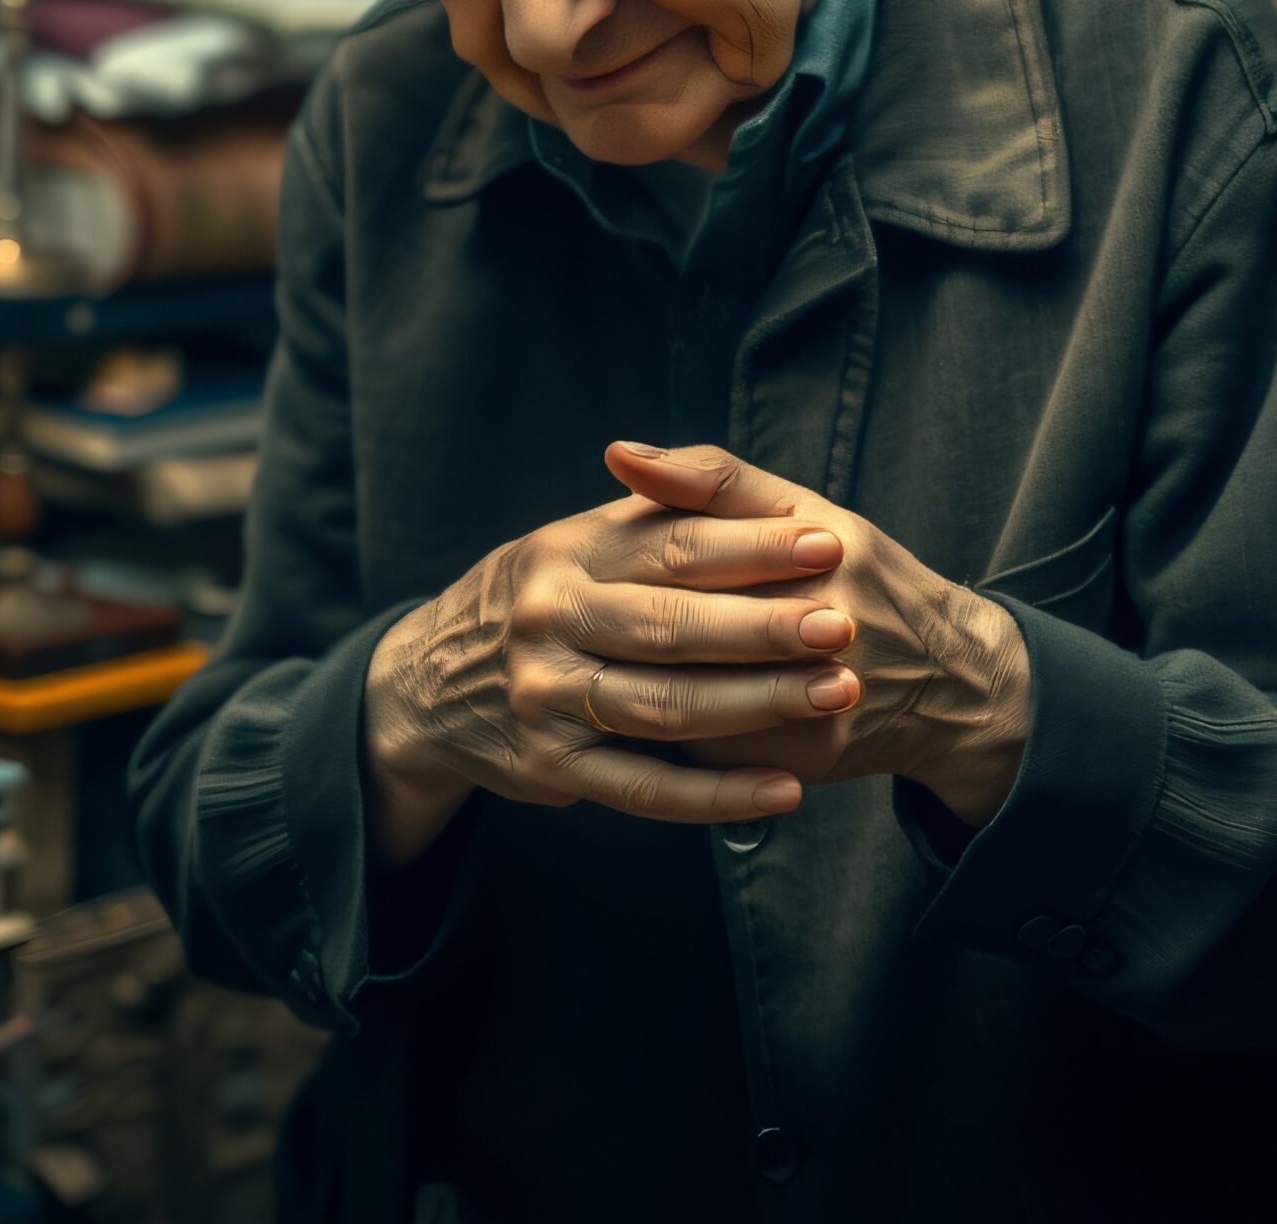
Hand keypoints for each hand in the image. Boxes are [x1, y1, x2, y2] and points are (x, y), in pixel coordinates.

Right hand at [362, 486, 865, 866]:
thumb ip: (651, 510)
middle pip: (671, 625)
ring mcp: (546, 698)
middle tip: (844, 624)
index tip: (827, 542)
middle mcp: (550, 619)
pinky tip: (782, 790)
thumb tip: (719, 482)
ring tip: (835, 694)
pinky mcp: (552, 768)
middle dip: (766, 626)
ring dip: (757, 705)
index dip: (752, 544)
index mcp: (567, 551)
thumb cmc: (542, 598)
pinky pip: (646, 788)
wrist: (431, 685)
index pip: (671, 543)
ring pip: (665, 707)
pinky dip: (717, 794)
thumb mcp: (576, 541)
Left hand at [604, 441, 1031, 827]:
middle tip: (580, 625)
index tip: (583, 565)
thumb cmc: (853, 574)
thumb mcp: (798, 507)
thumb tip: (617, 451)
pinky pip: (709, 749)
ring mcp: (816, 697)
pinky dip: (667, 734)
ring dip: (632, 685)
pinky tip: (639, 717)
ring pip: (687, 694)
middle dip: (622, 632)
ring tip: (602, 668)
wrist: (946, 680)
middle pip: (683, 628)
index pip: (692, 546)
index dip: (628, 559)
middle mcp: (826, 620)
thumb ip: (709, 477)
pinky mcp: (809, 755)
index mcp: (817, 546)